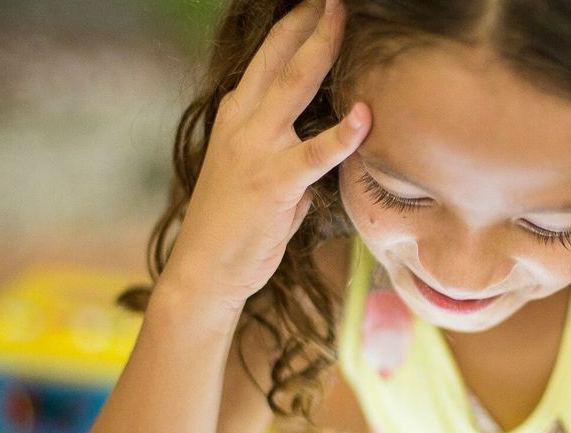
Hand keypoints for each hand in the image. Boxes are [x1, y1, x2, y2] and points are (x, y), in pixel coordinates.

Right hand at [161, 0, 369, 313]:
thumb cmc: (238, 225)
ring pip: (293, 88)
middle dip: (308, 22)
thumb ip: (291, 152)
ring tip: (343, 18)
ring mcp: (256, 150)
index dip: (293, 27)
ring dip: (321, 49)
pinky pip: (314, 154)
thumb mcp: (260, 174)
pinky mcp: (273, 183)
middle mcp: (243, 123)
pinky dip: (341, 135)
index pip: (268, 58)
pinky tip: (363, 115)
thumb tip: (326, 143)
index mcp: (238, 116)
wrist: (206, 269)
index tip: (316, 3)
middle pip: (280, 58)